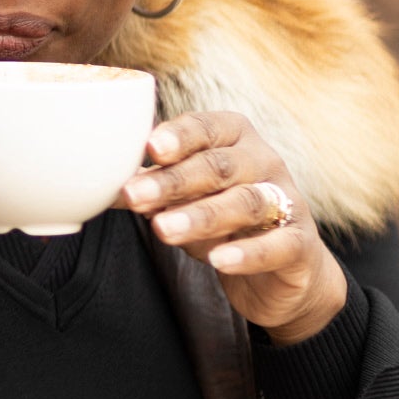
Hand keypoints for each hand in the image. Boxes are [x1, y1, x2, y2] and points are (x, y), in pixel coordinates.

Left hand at [121, 111, 346, 344]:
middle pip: (219, 166)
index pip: (206, 128)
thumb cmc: (222, 219)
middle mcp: (264, 161)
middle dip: (174, 180)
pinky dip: (248, 252)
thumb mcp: (184, 199)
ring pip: (245, 202)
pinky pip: (277, 244)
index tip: (149, 148)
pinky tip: (219, 260)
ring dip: (201, 215)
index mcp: (234, 138)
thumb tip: (98, 188)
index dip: (178, 136)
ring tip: (163, 230)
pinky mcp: (300, 243)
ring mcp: (287, 200)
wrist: (281, 270)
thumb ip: (151, 189)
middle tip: (134, 196)